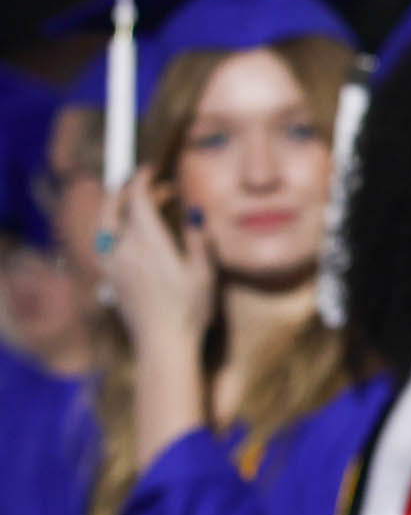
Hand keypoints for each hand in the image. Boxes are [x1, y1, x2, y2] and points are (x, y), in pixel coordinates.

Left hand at [100, 171, 215, 352]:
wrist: (160, 344)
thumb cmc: (188, 309)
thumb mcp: (204, 273)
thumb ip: (199, 240)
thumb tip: (194, 212)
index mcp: (148, 243)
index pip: (137, 199)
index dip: (143, 180)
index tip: (153, 170)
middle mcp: (124, 249)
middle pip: (113, 207)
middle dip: (125, 189)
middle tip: (143, 181)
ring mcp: (112, 263)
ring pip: (104, 224)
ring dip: (117, 208)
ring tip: (136, 205)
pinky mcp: (109, 277)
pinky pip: (103, 242)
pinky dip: (111, 228)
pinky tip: (124, 233)